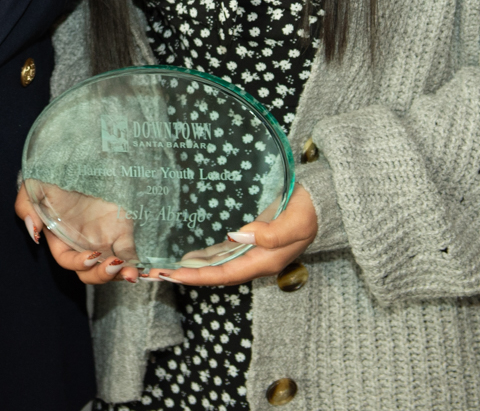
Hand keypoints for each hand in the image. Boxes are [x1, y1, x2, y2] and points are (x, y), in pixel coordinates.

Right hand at [14, 183, 139, 285]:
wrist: (82, 158)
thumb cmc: (54, 173)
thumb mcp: (34, 186)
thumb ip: (27, 208)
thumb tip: (33, 232)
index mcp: (60, 238)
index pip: (67, 260)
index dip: (78, 263)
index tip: (91, 257)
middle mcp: (82, 244)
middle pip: (90, 273)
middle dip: (102, 276)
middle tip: (114, 266)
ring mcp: (103, 239)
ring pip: (112, 268)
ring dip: (121, 274)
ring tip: (132, 273)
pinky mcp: (122, 231)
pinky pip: (130, 253)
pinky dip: (137, 263)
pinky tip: (144, 270)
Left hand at [143, 187, 317, 287]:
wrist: (323, 201)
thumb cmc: (310, 210)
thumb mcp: (296, 222)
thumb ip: (271, 233)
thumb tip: (238, 236)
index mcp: (265, 261)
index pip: (224, 274)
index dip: (197, 276)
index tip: (172, 275)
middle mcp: (256, 261)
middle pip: (216, 274)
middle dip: (187, 275)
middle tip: (156, 274)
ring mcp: (253, 252)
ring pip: (217, 265)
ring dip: (192, 267)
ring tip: (164, 266)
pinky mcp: (252, 240)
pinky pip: (223, 253)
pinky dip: (204, 256)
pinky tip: (189, 254)